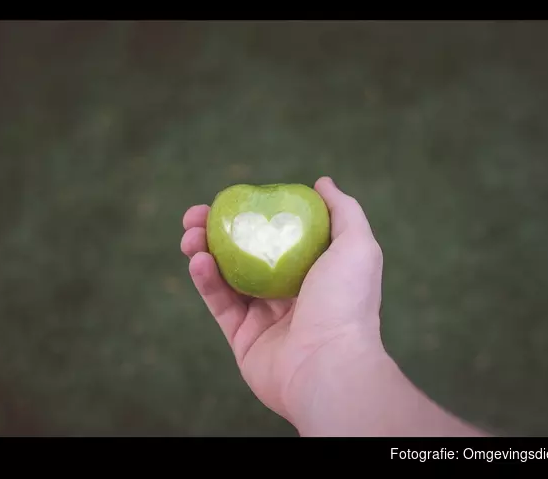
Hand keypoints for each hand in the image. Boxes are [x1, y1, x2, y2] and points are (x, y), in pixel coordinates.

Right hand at [180, 177, 385, 428]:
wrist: (328, 365)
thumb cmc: (345, 302)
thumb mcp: (356, 245)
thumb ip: (343, 210)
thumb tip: (322, 182)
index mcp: (315, 270)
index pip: (278, 234)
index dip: (253, 214)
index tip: (233, 198)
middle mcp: (290, 292)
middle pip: (247, 253)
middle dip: (218, 231)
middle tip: (196, 215)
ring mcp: (265, 317)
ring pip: (227, 277)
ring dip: (204, 251)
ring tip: (190, 234)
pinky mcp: (243, 339)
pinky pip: (220, 304)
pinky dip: (206, 281)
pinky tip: (197, 260)